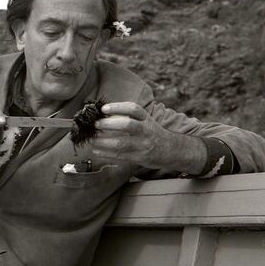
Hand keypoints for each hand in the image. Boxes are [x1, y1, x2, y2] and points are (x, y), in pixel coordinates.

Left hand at [90, 102, 206, 172]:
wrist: (172, 150)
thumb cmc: (151, 133)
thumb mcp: (145, 121)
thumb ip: (129, 117)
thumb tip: (102, 114)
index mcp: (146, 118)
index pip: (133, 109)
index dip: (118, 107)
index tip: (103, 108)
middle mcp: (146, 130)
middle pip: (127, 125)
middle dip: (109, 124)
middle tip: (96, 124)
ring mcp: (143, 145)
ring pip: (122, 143)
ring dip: (104, 142)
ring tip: (92, 140)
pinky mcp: (140, 158)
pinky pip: (120, 156)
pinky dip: (106, 154)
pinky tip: (95, 151)